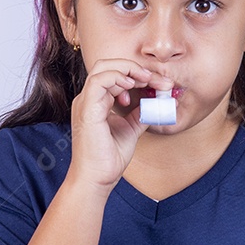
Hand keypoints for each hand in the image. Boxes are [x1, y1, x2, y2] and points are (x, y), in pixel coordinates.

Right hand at [65, 59, 171, 197]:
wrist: (97, 179)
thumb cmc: (109, 158)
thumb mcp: (131, 129)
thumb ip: (140, 113)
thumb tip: (156, 101)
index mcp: (96, 102)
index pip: (114, 75)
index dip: (137, 74)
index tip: (158, 84)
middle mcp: (88, 99)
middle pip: (107, 65)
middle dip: (134, 67)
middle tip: (154, 78)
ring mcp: (85, 102)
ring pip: (103, 68)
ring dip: (128, 70)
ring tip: (145, 81)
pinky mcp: (87, 109)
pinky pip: (99, 81)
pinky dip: (117, 78)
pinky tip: (131, 88)